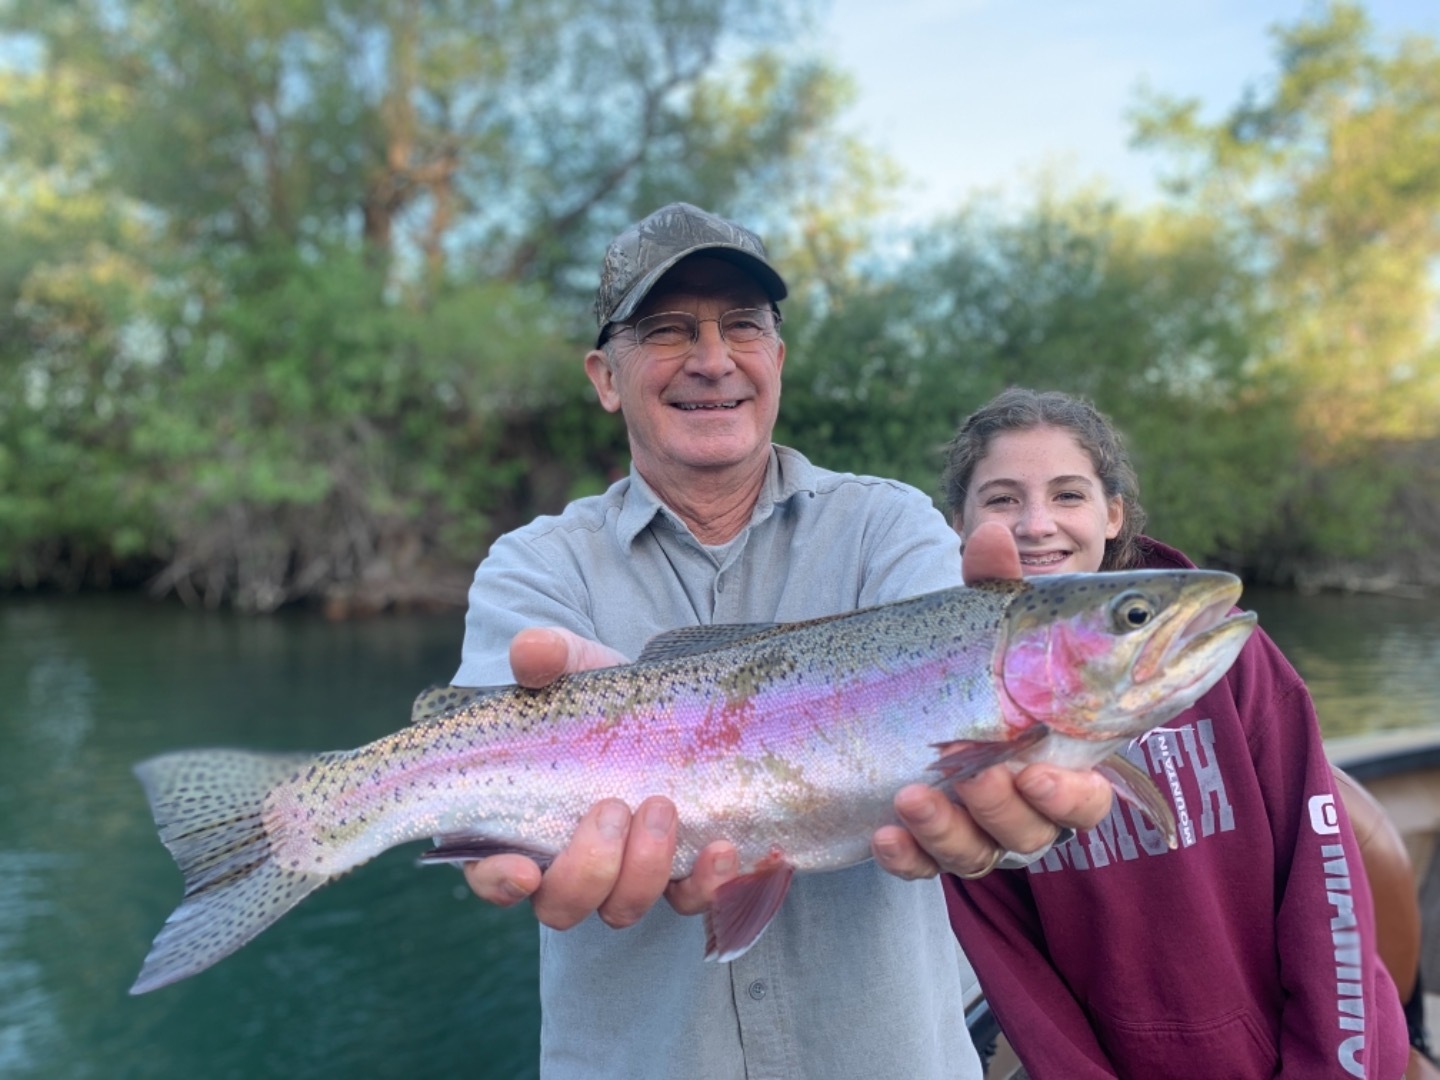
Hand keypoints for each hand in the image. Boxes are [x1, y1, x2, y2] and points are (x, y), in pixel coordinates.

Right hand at [462, 627, 737, 925]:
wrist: (663, 704)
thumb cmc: (597, 697)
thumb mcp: (575, 668)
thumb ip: (548, 658)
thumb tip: (531, 649)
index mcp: (518, 825)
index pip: (491, 875)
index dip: (500, 882)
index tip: (524, 871)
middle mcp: (566, 866)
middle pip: (562, 904)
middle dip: (590, 868)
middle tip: (615, 806)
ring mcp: (623, 878)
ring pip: (623, 909)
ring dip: (645, 871)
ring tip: (665, 807)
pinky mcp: (677, 876)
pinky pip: (692, 899)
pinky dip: (710, 884)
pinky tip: (725, 848)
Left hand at [870, 520, 1113, 878]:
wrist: (917, 689)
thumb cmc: (978, 657)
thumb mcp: (985, 620)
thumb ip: (995, 584)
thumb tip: (991, 530)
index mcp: (1060, 760)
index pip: (1089, 797)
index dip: (1072, 794)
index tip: (1037, 768)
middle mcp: (1025, 805)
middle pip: (1035, 833)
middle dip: (1007, 807)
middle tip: (983, 773)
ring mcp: (975, 828)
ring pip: (978, 854)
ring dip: (949, 829)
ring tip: (914, 793)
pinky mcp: (926, 842)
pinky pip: (921, 866)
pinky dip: (906, 856)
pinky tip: (883, 833)